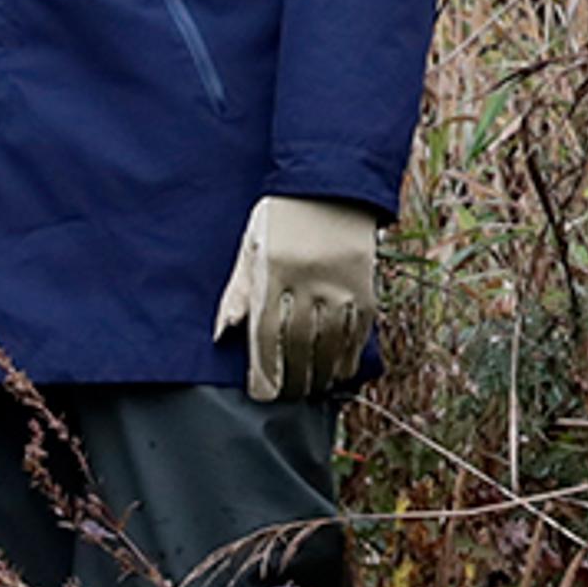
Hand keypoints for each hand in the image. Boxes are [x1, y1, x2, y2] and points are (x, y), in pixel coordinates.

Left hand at [212, 195, 379, 400]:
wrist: (330, 188)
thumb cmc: (279, 220)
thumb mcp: (250, 248)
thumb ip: (237, 292)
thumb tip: (221, 335)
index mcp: (274, 270)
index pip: (266, 331)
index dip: (264, 368)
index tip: (261, 393)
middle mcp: (309, 278)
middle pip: (299, 342)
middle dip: (292, 377)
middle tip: (285, 398)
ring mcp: (340, 282)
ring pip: (331, 340)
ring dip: (320, 372)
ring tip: (310, 390)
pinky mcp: (365, 284)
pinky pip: (358, 328)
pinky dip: (349, 354)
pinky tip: (339, 371)